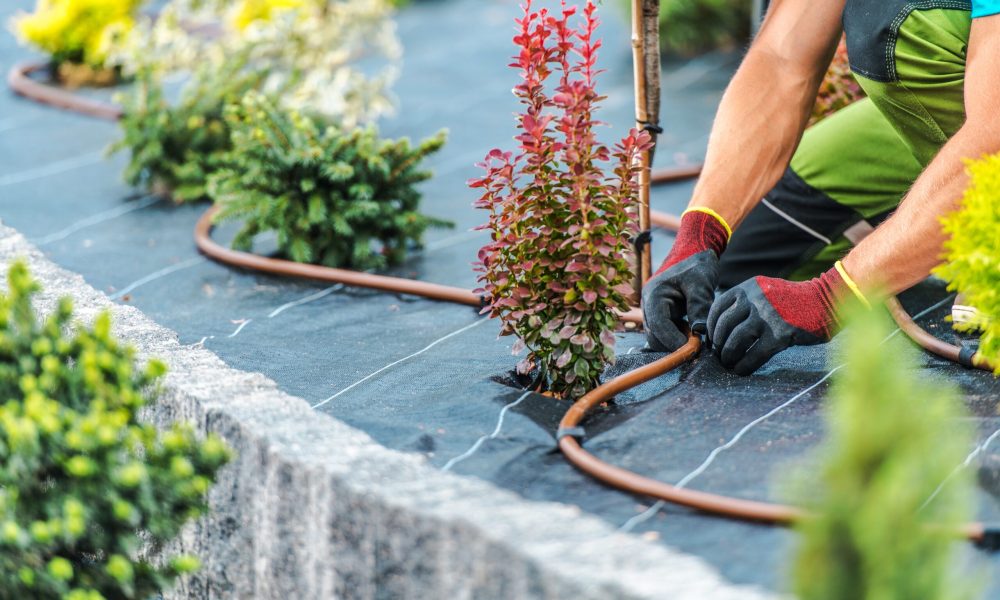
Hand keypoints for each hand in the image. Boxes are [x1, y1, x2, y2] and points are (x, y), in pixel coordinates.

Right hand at [643, 209, 729, 350]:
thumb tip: (700, 332)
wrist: (695, 251)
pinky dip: (677, 336)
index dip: (673, 341)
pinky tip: (692, 332)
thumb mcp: (701, 283)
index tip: (692, 350)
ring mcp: (653, 310)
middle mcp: (648, 304)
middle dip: (674, 344)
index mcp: (654, 294)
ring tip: (696, 338)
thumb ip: (699, 307)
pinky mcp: (661, 314)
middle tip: (698, 347)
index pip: (658, 326)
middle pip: (654, 336)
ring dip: (675, 342)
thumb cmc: (697, 264)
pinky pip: (665, 332)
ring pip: (658, 337)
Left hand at [707, 263, 862, 374]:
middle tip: (720, 354)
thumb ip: (745, 302)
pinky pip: (754, 354)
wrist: (826, 300)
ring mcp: (767, 317)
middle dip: (718, 344)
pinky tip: (742, 370)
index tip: (712, 338)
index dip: (711, 326)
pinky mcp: (780, 335)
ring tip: (729, 363)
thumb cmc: (793, 300)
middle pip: (724, 326)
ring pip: (736, 341)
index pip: (718, 307)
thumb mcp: (765, 291)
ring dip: (729, 356)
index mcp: (748, 288)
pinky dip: (745, 365)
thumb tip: (722, 326)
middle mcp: (754, 300)